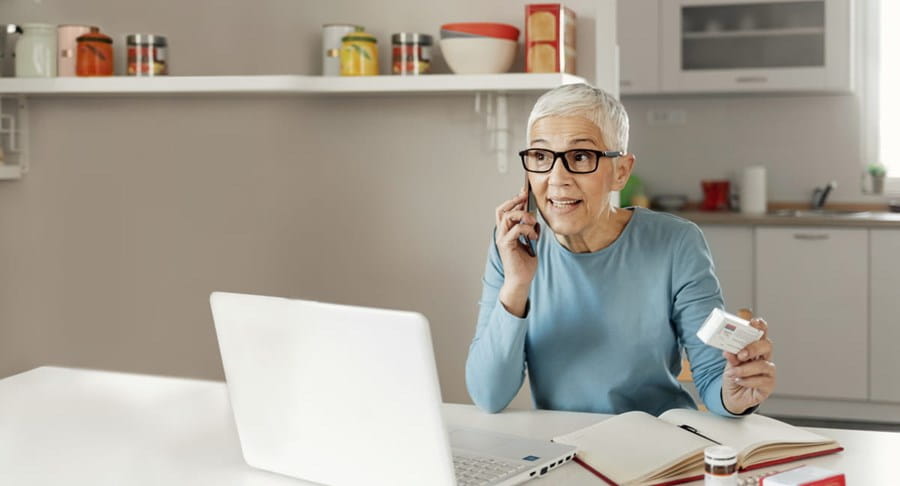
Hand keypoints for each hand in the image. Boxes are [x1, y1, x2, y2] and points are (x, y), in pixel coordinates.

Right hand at [494, 190, 539, 316]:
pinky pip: (515, 230)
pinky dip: (527, 229)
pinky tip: (534, 236)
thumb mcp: (530, 241)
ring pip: (507, 217)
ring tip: (533, 221)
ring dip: (522, 215)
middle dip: (514, 201)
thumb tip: (535, 218)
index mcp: (506, 232)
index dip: (513, 200)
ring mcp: (502, 239)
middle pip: (502, 210)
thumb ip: (530, 229)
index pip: (505, 211)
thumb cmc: (525, 263)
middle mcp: (502, 233)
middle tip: (526, 196)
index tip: (524, 192)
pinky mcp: (506, 245)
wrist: (521, 280)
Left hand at [721, 317, 775, 414]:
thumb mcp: (730, 363)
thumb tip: (729, 352)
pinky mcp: (769, 385)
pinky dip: (747, 381)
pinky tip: (739, 381)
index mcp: (755, 348)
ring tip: (732, 372)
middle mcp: (764, 357)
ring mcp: (769, 371)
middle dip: (753, 348)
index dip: (760, 326)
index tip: (754, 322)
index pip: (761, 334)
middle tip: (740, 354)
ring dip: (745, 369)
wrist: (732, 395)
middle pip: (767, 345)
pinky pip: (762, 380)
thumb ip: (731, 356)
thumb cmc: (734, 375)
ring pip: (763, 365)